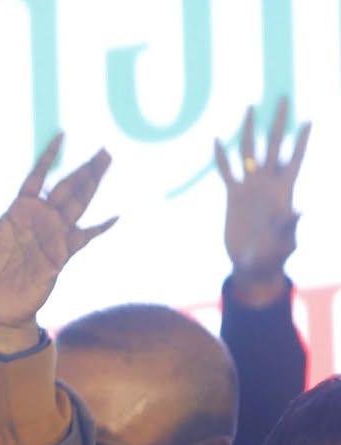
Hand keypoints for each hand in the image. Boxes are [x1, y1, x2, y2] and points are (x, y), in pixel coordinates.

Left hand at [0, 135, 114, 352]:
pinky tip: (114, 217)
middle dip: (84, 169)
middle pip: (66, 188)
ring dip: (93, 185)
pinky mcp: (59, 257)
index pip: (37, 177)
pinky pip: (82, 239)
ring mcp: (51, 238)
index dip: (48, 157)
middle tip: (103, 149)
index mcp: (17, 213)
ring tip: (107, 164)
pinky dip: (98, 229)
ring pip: (77, 205)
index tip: (62, 135)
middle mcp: (38, 221)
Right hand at [216, 98, 310, 307]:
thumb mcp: (284, 243)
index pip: (295, 159)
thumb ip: (290, 226)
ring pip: (249, 152)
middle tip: (284, 98)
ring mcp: (250, 187)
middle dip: (279, 122)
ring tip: (250, 108)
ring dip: (250, 130)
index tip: (308, 119)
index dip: (301, 140)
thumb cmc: (274, 256)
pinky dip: (222, 157)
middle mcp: (268, 183)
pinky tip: (218, 140)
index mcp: (284, 191)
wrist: (253, 264)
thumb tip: (299, 211)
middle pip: (274, 145)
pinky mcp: (233, 196)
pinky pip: (226, 172)